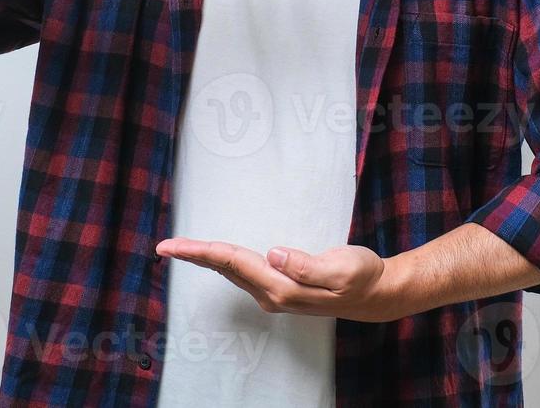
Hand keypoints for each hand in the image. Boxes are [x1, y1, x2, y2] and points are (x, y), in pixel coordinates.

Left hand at [154, 236, 410, 322]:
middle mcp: (272, 294)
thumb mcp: (340, 267)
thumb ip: (306, 264)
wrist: (375, 294)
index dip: (201, 251)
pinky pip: (242, 271)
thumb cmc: (361, 276)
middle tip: (164, 245)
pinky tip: (216, 255)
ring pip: (231, 271)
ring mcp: (274, 293)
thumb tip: (274, 253)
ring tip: (181, 248)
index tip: (172, 246)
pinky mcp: (280, 287)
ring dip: (206, 258)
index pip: (233, 262)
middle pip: (225, 268)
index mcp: (281, 288)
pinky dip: (224, 261)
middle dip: (194, 255)